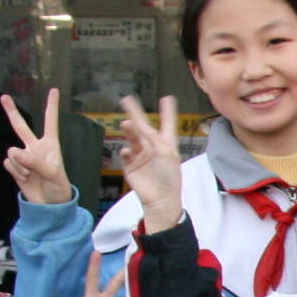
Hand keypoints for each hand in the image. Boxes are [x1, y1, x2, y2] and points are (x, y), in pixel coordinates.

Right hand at [1, 88, 73, 206]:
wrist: (49, 205)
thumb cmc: (58, 187)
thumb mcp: (52, 174)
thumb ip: (35, 162)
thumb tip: (14, 153)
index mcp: (50, 145)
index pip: (50, 122)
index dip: (51, 106)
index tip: (54, 90)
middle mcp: (35, 148)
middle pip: (20, 126)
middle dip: (11, 112)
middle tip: (3, 96)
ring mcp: (24, 157)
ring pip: (12, 152)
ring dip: (20, 165)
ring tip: (31, 175)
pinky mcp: (15, 168)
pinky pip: (8, 163)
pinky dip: (15, 172)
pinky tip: (24, 178)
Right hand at [116, 95, 185, 233]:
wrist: (161, 199)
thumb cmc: (169, 178)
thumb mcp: (167, 154)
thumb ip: (155, 139)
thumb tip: (140, 127)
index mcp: (165, 144)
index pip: (167, 124)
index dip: (167, 112)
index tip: (167, 98)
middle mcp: (152, 146)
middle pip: (143, 126)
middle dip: (135, 113)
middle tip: (127, 99)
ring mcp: (140, 155)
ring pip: (132, 138)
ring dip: (129, 130)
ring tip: (126, 123)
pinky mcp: (130, 165)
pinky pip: (126, 154)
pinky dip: (126, 151)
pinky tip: (127, 150)